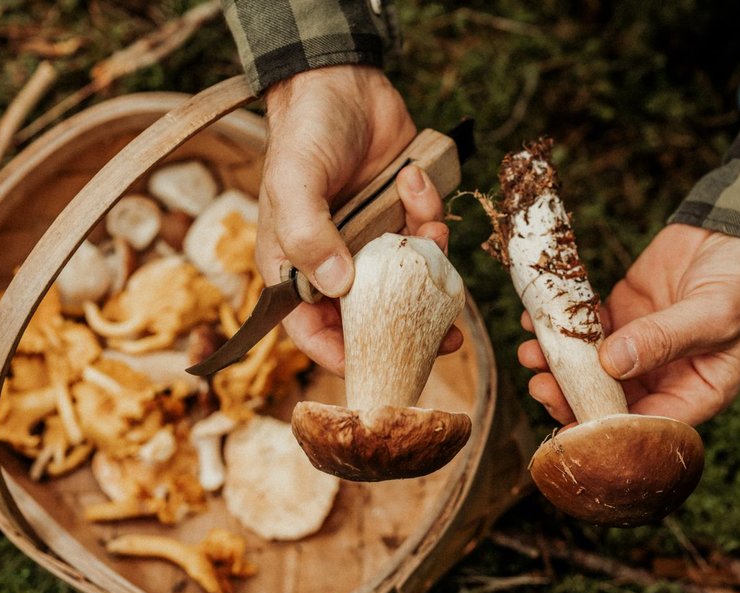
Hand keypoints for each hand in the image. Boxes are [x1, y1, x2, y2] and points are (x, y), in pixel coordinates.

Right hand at [254, 65, 457, 373]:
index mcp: (296, 266)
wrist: (341, 80)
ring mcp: (371, 242)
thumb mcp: (293, 182)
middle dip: (408, 327)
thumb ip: (308, 234)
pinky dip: (430, 214)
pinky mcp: (403, 218)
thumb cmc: (303, 132)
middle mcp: (334, 262)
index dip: (341, 355)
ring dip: (428, 263)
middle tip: (446, 339)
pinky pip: (426, 236)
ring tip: (432, 234)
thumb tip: (337, 285)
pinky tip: (416, 181)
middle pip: (370, 318)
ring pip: (409, 280)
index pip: (311, 329)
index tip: (377, 365)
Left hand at [519, 224, 739, 425]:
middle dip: (570, 397)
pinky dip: (561, 326)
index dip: (606, 430)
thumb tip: (613, 364)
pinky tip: (537, 318)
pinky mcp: (621, 316)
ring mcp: (637, 347)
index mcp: (695, 394)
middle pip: (607, 402)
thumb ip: (666, 339)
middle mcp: (662, 378)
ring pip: (588, 368)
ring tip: (530, 352)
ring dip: (557, 364)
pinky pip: (584, 329)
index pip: (646, 427)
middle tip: (540, 384)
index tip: (570, 424)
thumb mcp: (716, 313)